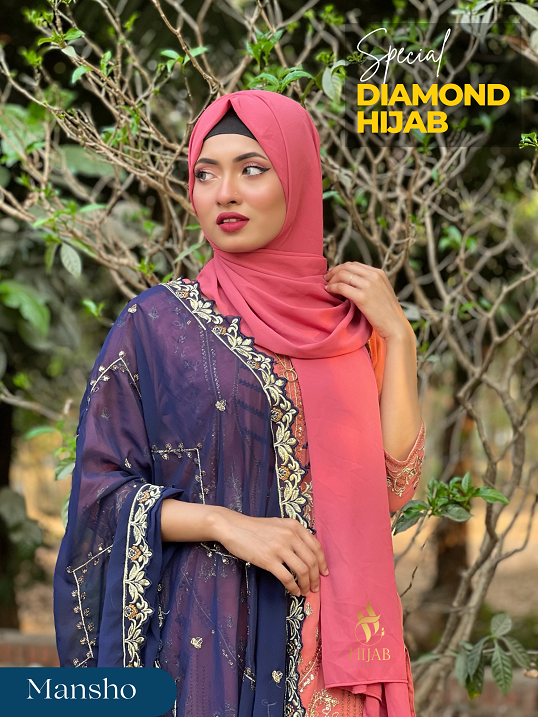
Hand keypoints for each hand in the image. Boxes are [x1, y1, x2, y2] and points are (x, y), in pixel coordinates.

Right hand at [213, 509, 328, 596]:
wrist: (234, 527)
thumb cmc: (255, 527)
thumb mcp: (279, 524)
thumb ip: (293, 534)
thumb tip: (306, 551)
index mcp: (294, 526)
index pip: (316, 547)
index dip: (322, 562)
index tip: (323, 573)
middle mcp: (290, 535)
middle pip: (311, 561)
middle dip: (316, 577)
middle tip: (315, 587)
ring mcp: (279, 548)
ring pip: (302, 570)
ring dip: (307, 584)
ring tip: (305, 591)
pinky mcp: (268, 559)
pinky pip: (287, 578)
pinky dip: (293, 587)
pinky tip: (294, 591)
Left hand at [324, 261, 411, 341]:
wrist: (395, 326)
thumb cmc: (387, 313)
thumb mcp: (381, 291)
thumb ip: (370, 283)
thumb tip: (353, 281)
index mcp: (379, 273)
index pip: (354, 265)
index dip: (341, 268)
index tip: (333, 274)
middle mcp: (374, 276)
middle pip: (347, 267)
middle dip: (334, 271)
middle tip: (326, 278)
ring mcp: (369, 286)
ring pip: (342, 275)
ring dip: (331, 279)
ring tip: (327, 285)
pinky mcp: (363, 297)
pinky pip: (341, 287)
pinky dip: (332, 287)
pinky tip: (329, 291)